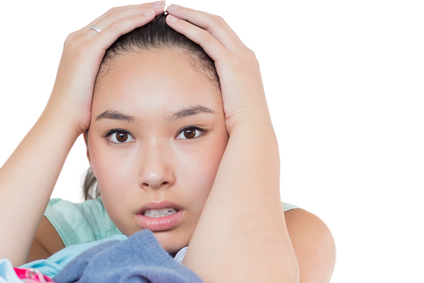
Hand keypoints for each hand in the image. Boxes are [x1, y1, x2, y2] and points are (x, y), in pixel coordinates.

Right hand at [44, 2, 165, 135]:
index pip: (107, 19)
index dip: (129, 12)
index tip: (150, 11)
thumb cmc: (78, 109)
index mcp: (76, 41)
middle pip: (112, 12)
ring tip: (161, 6)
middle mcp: (76, 36)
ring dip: (140, 9)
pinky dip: (134, 20)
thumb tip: (121, 73)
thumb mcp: (90, 82)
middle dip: (138, 5)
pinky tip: (150, 16)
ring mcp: (80, 41)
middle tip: (161, 3)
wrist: (61, 119)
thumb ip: (102, 70)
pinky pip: (116, 28)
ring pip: (115, 16)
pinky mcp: (87, 50)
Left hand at [163, 3, 274, 134]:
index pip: (225, 29)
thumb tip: (212, 90)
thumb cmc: (243, 121)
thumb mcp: (235, 98)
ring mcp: (240, 55)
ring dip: (189, 13)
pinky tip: (172, 23)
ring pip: (212, 23)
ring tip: (169, 9)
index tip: (187, 15)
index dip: (205, 19)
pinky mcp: (230, 63)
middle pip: (218, 19)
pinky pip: (206, 38)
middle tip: (174, 5)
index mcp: (248, 58)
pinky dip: (188, 27)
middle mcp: (246, 52)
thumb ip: (226, 87)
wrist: (254, 129)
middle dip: (195, 10)